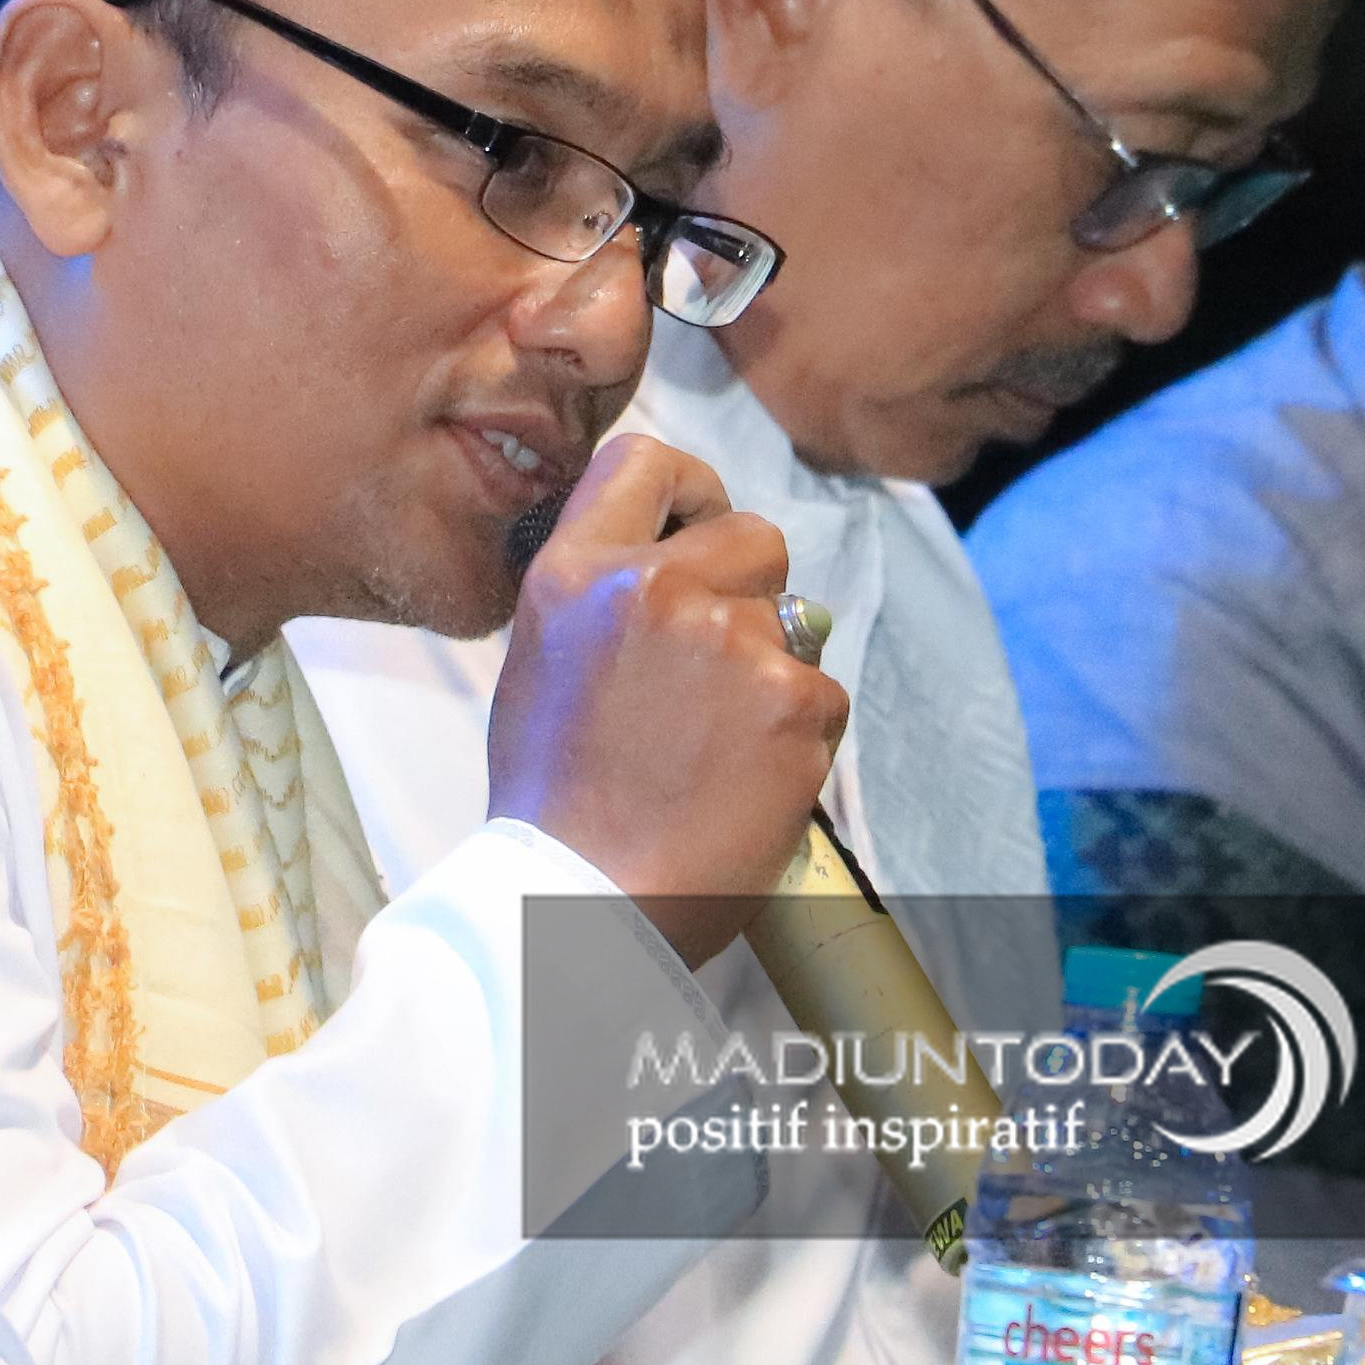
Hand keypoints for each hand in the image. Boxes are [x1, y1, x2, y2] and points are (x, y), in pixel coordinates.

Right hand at [483, 435, 845, 965]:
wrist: (586, 905)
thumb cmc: (555, 804)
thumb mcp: (542, 664)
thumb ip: (603, 598)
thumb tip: (668, 561)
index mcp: (576, 574)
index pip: (646, 459)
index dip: (691, 489)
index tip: (700, 527)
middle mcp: (653, 588)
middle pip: (754, 534)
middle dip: (751, 589)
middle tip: (720, 665)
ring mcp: (731, 640)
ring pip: (796, 620)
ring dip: (773, 670)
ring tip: (718, 747)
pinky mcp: (795, 699)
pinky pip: (822, 692)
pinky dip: (798, 736)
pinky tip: (747, 781)